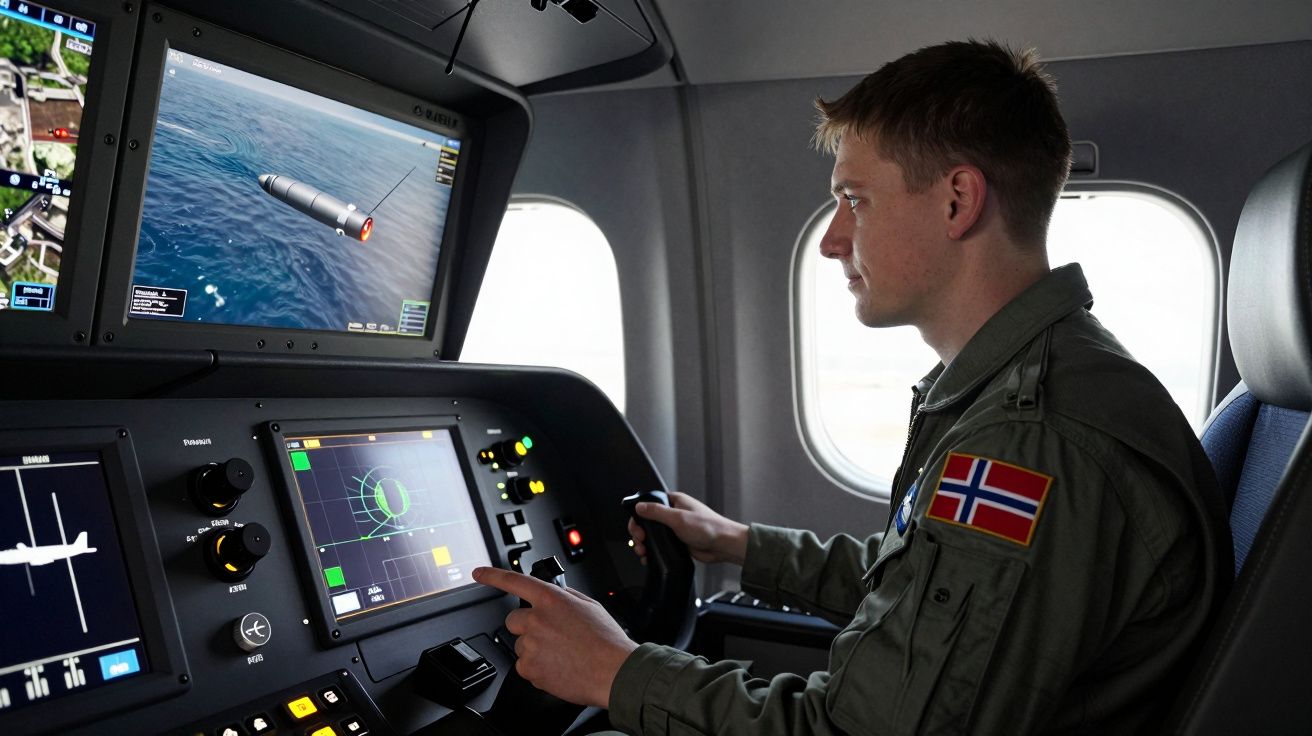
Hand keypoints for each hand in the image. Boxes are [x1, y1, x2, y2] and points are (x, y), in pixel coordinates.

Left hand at [472, 566, 637, 708]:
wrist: (613, 672)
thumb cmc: (606, 640)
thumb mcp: (589, 605)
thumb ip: (564, 597)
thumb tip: (552, 596)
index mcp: (551, 600)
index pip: (514, 581)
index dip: (492, 576)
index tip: (478, 573)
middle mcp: (537, 620)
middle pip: (514, 620)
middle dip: (527, 626)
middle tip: (550, 635)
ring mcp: (531, 645)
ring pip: (521, 645)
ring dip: (535, 648)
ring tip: (561, 654)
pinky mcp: (530, 669)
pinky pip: (525, 666)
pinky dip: (538, 668)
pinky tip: (558, 667)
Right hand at [628, 491, 748, 565]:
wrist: (723, 545)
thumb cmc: (709, 528)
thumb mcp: (678, 518)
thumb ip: (657, 512)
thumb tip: (640, 506)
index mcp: (674, 501)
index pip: (649, 504)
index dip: (639, 517)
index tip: (637, 528)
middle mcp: (674, 513)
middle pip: (648, 522)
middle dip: (640, 533)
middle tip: (639, 541)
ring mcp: (675, 528)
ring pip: (653, 535)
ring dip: (645, 544)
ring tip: (643, 551)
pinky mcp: (678, 541)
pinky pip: (661, 545)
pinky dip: (653, 551)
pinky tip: (650, 557)